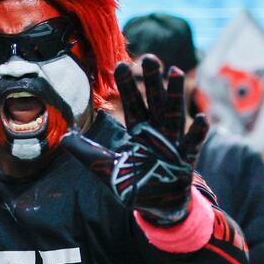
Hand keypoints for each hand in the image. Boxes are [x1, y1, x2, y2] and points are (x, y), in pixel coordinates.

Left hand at [62, 56, 208, 225]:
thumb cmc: (133, 183)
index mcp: (138, 131)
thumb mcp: (105, 168)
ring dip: (174, 94)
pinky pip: (193, 144)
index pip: (132, 104)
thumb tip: (62, 138)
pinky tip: (201, 117)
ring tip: (175, 71)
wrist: (156, 205)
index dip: (127, 86)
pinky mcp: (185, 159)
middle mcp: (156, 131)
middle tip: (149, 58)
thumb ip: (86, 153)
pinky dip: (197, 132)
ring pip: (174, 114)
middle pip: (154, 101)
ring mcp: (173, 143)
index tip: (120, 65)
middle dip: (152, 81)